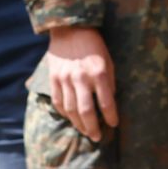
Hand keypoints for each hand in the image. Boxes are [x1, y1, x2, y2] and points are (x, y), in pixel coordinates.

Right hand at [44, 26, 117, 141]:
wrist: (70, 31)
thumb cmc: (95, 46)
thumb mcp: (109, 60)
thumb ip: (109, 81)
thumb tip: (110, 102)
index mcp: (100, 72)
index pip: (106, 102)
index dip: (111, 116)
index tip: (114, 125)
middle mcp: (81, 78)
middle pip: (86, 111)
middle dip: (93, 127)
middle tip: (98, 137)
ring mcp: (65, 80)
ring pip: (70, 110)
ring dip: (79, 124)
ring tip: (86, 132)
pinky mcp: (53, 80)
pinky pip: (59, 102)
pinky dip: (65, 114)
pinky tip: (72, 120)